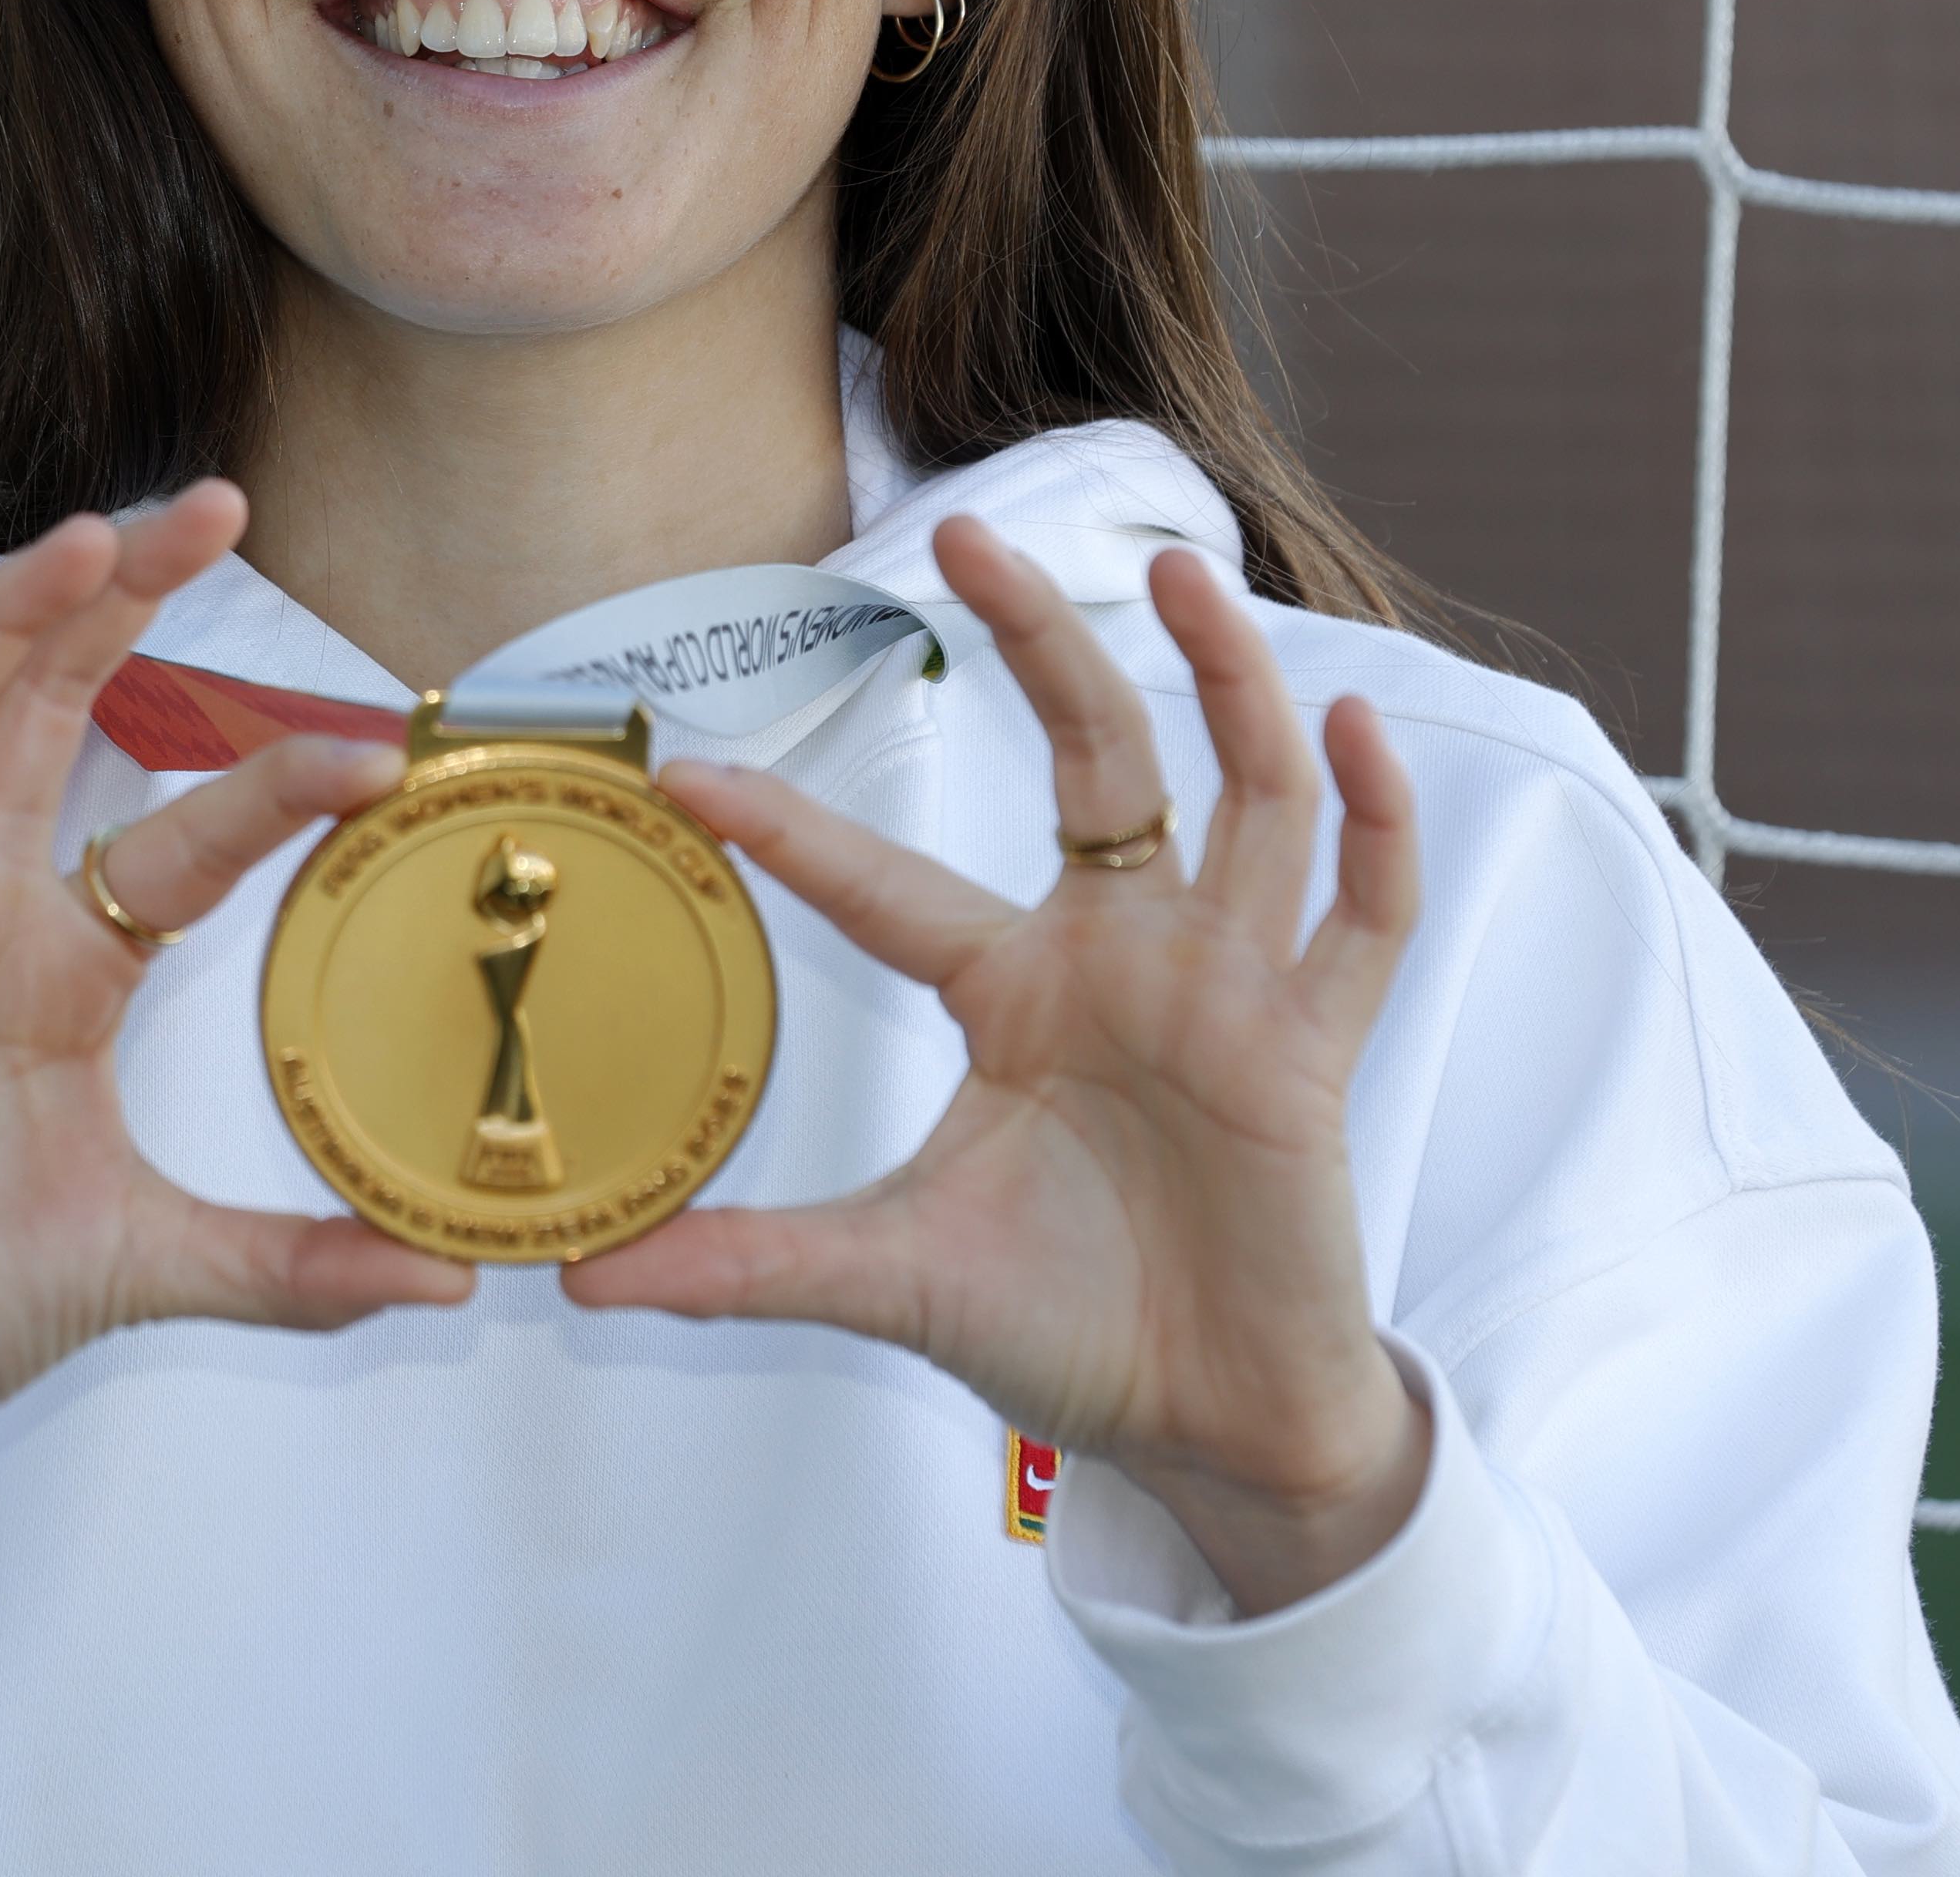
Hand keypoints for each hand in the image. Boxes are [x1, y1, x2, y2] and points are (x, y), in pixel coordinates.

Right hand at [0, 484, 470, 1505]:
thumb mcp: (151, 1269)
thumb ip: (292, 1270)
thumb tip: (449, 1280)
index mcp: (69, 963)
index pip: (182, 831)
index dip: (267, 783)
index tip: (375, 756)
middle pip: (52, 712)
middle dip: (124, 604)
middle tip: (214, 503)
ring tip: (83, 537)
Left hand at [565, 515, 1426, 1612]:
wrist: (1211, 1427)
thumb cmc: (1064, 1329)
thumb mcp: (891, 1282)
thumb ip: (753, 1268)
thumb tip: (582, 1279)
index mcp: (1010, 993)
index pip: (882, 885)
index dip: (791, 830)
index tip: (685, 776)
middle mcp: (1118, 958)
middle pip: (1091, 758)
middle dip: (1042, 641)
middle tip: (970, 532)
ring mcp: (1224, 989)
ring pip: (1241, 795)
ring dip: (1228, 683)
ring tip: (1186, 573)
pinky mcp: (1311, 1049)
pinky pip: (1362, 918)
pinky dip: (1377, 824)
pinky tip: (1360, 733)